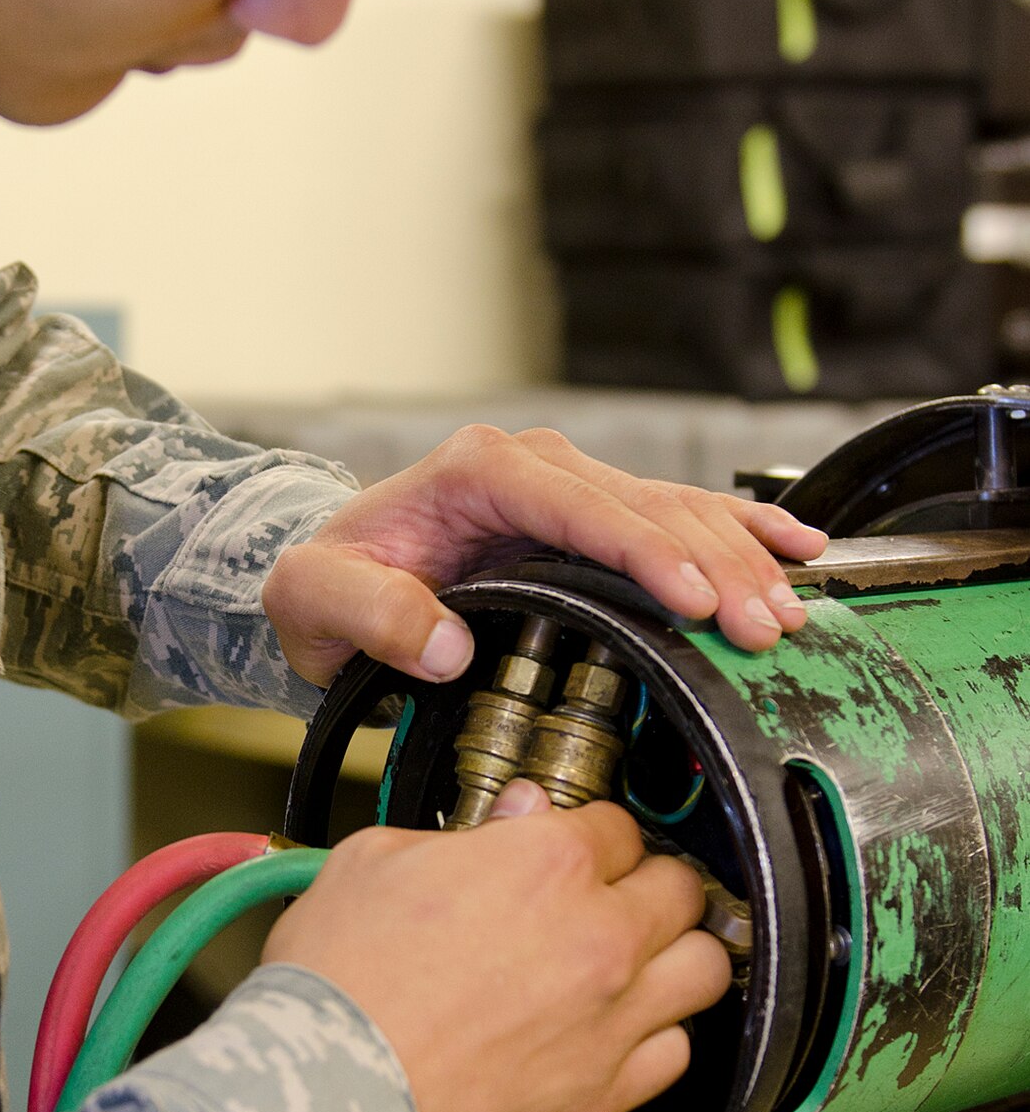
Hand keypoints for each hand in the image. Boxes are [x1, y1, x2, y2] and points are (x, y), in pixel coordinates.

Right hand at [262, 784, 731, 1111]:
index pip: (616, 825)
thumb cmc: (339, 982)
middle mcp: (599, 934)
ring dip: (677, 955)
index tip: (575, 848)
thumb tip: (511, 818)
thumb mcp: (375, 862)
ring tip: (642, 960)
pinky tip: (620, 1032)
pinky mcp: (607, 1095)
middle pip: (680, 887)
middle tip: (617, 897)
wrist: (333, 1099)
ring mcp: (612, 1018)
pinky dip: (659, 1037)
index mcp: (546, 862)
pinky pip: (677, 1053)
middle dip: (650, 883)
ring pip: (704, 967)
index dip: (591, 833)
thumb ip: (455, 833)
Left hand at [264, 424, 827, 686]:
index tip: (693, 601)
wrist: (335, 574)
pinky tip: (796, 550)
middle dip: (713, 567)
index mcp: (478, 470)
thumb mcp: (315, 600)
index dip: (642, 551)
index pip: (578, 504)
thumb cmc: (327, 583)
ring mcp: (572, 488)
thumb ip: (370, 616)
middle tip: (763, 628)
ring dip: (740, 559)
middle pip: (645, 508)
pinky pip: (680, 519)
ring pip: (677, 512)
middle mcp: (535, 468)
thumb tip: (445, 644)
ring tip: (789, 612)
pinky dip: (741, 533)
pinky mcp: (595, 518)